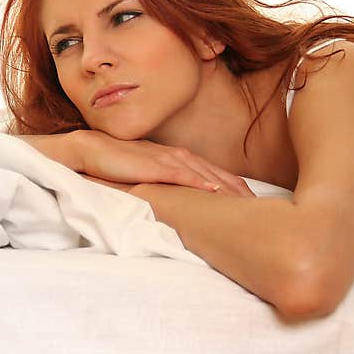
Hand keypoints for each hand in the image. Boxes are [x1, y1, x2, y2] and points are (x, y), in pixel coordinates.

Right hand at [73, 130, 253, 196]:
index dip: (231, 184)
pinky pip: (181, 174)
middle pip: (215, 172)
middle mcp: (176, 156)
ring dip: (226, 185)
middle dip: (237, 187)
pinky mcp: (154, 165)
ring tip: (245, 200)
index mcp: (175, 158)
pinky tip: (213, 189)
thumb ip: (163, 182)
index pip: (210, 171)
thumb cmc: (117, 163)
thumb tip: (176, 199)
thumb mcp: (146, 174)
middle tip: (259, 203)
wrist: (93, 150)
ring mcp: (166, 159)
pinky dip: (199, 181)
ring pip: (204, 172)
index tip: (249, 198)